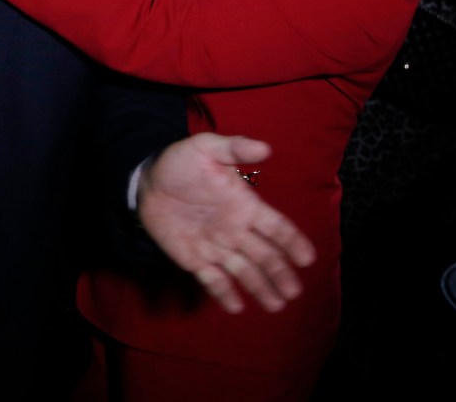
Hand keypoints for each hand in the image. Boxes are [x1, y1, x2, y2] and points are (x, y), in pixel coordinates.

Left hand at [138, 132, 315, 313]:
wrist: (147, 181)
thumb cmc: (181, 163)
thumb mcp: (205, 148)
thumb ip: (234, 148)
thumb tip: (266, 148)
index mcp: (245, 206)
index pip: (276, 227)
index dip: (293, 242)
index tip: (307, 259)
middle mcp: (237, 230)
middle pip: (265, 255)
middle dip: (280, 273)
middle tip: (293, 292)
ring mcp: (217, 247)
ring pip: (245, 272)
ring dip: (260, 288)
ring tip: (275, 306)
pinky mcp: (196, 260)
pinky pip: (213, 280)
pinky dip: (224, 293)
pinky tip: (236, 308)